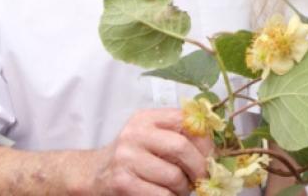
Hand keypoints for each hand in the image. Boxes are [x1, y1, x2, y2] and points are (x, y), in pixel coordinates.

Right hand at [92, 108, 213, 195]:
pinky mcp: (122, 183)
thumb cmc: (132, 156)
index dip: (204, 139)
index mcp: (146, 118)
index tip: (211, 155)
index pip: (184, 120)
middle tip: (202, 177)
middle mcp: (135, 134)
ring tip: (182, 189)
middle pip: (181, 147)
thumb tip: (213, 151)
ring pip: (173, 176)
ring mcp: (126, 158)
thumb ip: (177, 135)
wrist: (94, 174)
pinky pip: (160, 195)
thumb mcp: (151, 136)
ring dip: (184, 188)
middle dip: (198, 166)